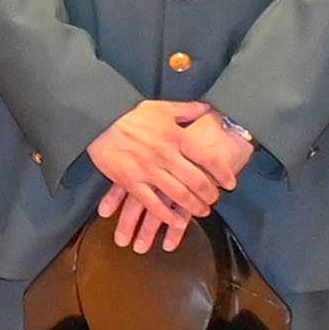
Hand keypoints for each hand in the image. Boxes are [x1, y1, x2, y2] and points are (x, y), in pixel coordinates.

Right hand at [82, 100, 232, 248]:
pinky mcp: (131, 182)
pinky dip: (167, 216)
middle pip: (196, 181)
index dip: (222, 172)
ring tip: (202, 212)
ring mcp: (148, 171)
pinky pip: (152, 204)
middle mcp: (165, 156)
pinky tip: (177, 221)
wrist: (98, 122)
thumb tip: (210, 108)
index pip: (206, 158)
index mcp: (175, 137)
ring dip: (194, 207)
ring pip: (178, 195)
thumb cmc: (130, 115)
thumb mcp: (161, 107)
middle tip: (215, 200)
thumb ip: (187, 110)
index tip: (230, 182)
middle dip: (210, 194)